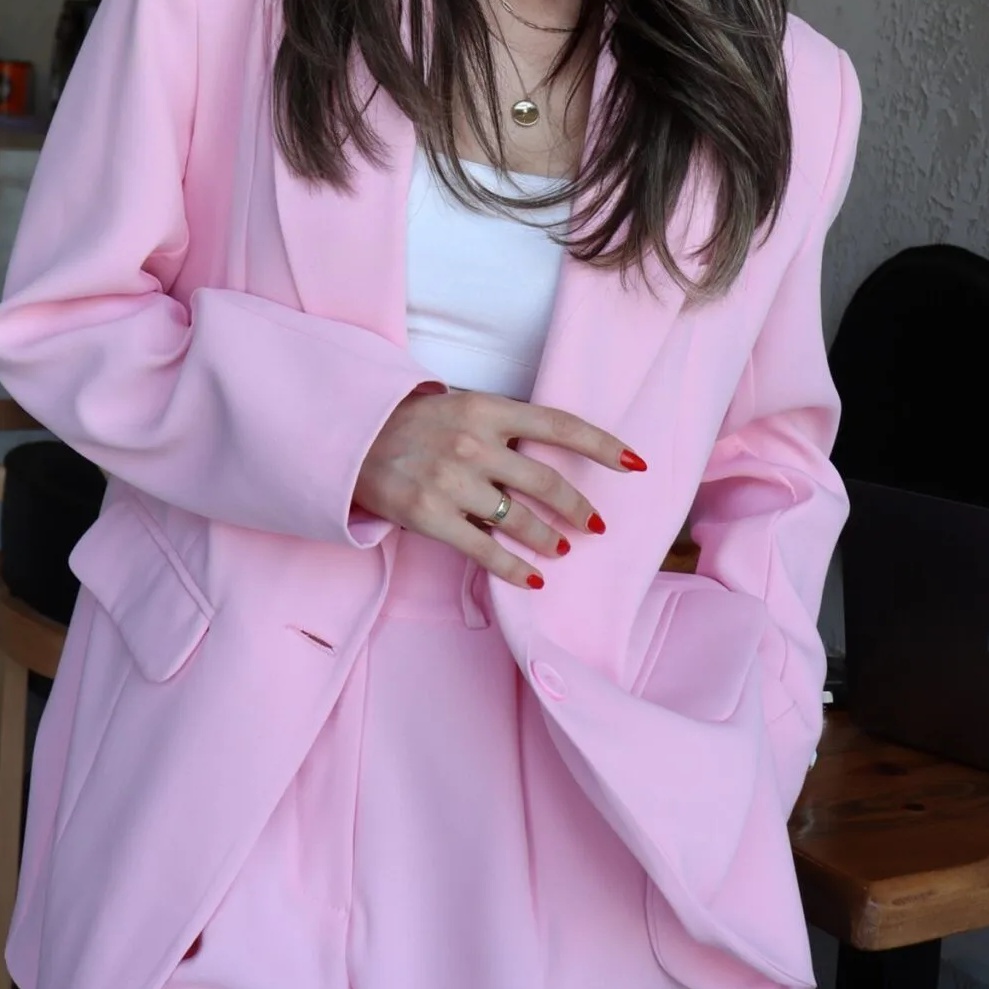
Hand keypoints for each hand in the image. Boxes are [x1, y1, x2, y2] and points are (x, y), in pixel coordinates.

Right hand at [352, 383, 645, 588]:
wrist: (353, 439)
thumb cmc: (417, 424)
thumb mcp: (463, 408)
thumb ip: (505, 428)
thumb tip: (556, 458)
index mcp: (487, 408)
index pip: (559, 424)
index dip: (602, 444)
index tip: (635, 464)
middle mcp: (473, 442)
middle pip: (546, 480)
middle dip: (578, 508)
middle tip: (596, 526)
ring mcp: (451, 481)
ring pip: (519, 519)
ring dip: (549, 539)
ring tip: (562, 548)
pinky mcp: (430, 516)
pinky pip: (485, 550)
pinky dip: (515, 569)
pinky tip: (533, 580)